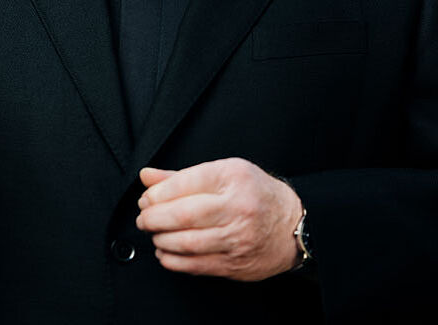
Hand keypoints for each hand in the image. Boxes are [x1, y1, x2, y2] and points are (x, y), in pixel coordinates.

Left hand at [136, 157, 302, 280]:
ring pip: (186, 242)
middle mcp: (236, 207)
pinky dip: (173, 260)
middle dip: (153, 217)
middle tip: (144, 217)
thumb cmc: (256, 195)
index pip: (184, 183)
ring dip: (160, 239)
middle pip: (182, 214)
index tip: (146, 198)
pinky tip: (165, 252)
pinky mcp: (235, 263)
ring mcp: (237, 238)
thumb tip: (147, 176)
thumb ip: (182, 176)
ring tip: (155, 233)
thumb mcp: (224, 173)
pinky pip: (196, 264)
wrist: (293, 225)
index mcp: (232, 178)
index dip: (156, 193)